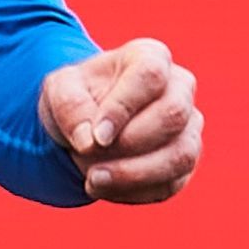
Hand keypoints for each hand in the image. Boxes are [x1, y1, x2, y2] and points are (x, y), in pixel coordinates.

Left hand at [41, 37, 202, 204]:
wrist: (86, 123)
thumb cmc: (78, 96)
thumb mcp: (60, 90)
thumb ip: (71, 107)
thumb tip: (91, 143)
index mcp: (151, 57)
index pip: (150, 76)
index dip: (123, 108)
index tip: (95, 136)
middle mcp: (180, 88)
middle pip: (173, 115)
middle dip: (129, 143)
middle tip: (88, 155)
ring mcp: (189, 127)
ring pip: (182, 155)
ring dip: (134, 175)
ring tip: (92, 180)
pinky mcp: (184, 163)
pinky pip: (170, 184)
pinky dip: (134, 191)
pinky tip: (103, 187)